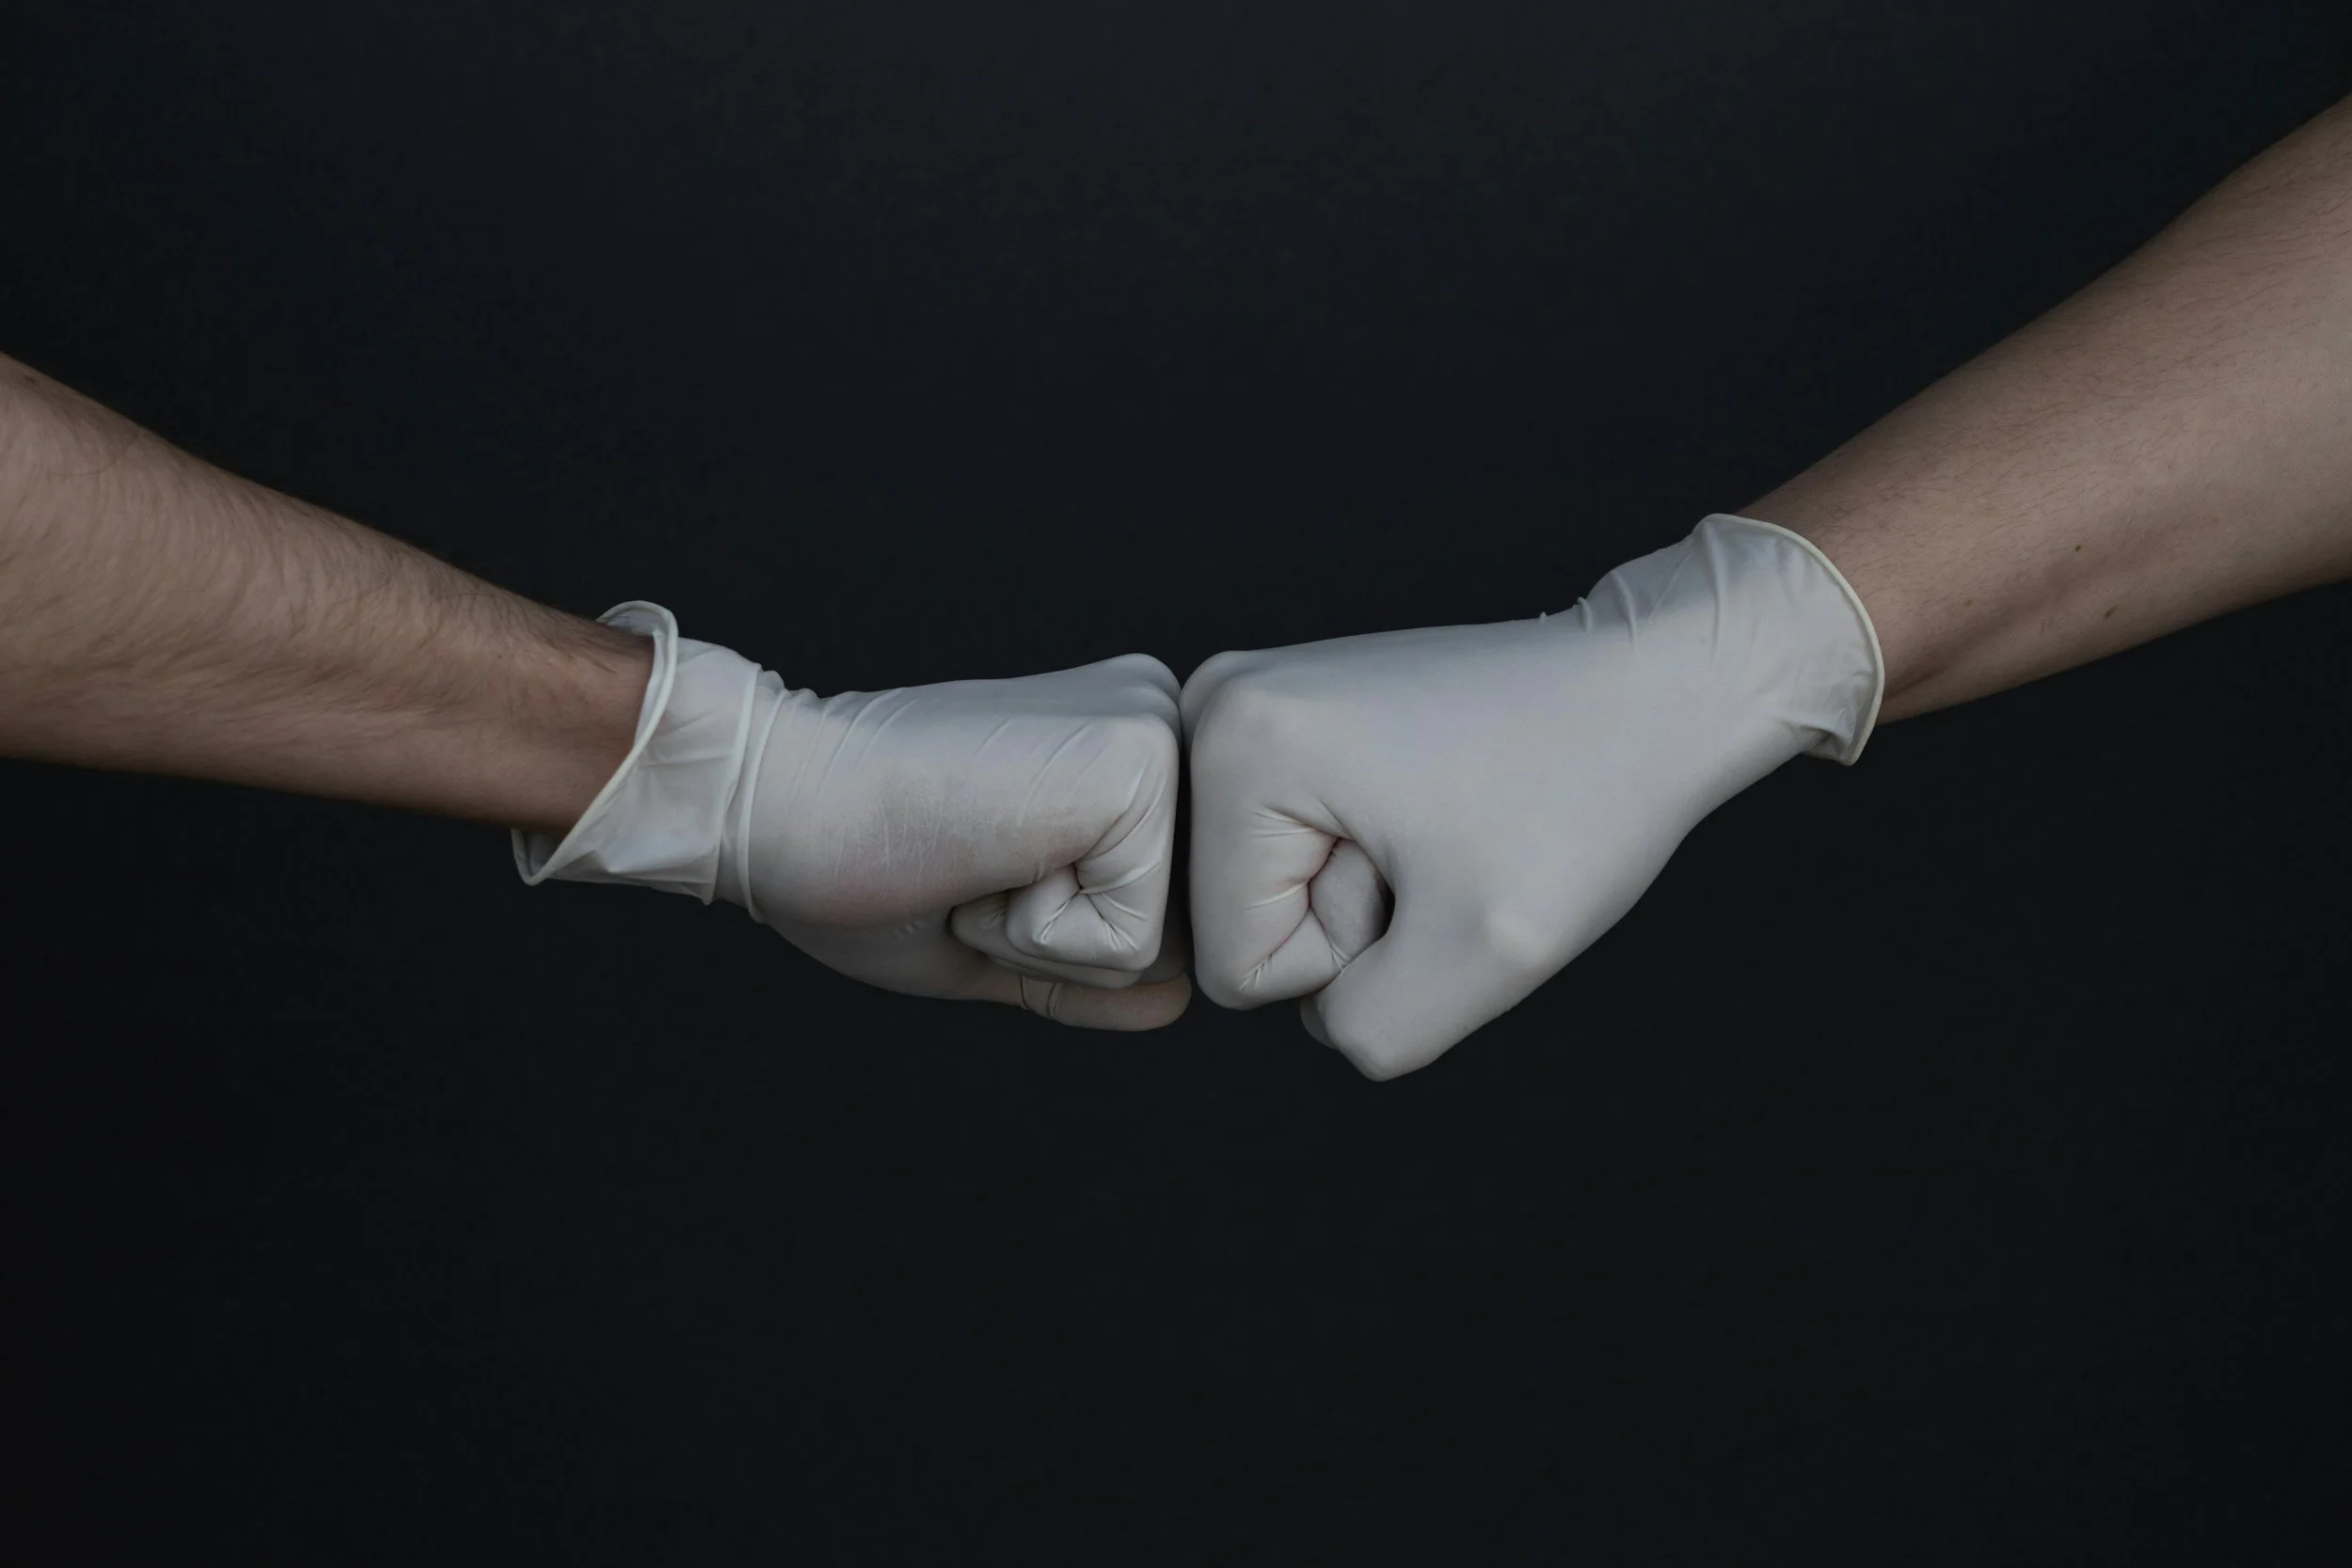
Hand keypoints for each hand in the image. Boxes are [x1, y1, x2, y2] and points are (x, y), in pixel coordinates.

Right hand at [517, 606, 1188, 1030]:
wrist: (776, 798)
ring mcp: (1161, 736)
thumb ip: (1089, 965)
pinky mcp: (1139, 766)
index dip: (1047, 941)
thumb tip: (1182, 998)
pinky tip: (980, 852)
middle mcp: (1162, 724)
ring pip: (1160, 946)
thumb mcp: (997, 933)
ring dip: (1043, 938)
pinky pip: (1130, 941)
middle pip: (1174, 939)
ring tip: (974, 854)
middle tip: (969, 862)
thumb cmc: (864, 863)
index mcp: (1130, 752)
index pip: (1158, 925)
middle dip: (1057, 944)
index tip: (970, 865)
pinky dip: (1036, 932)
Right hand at [1179, 514, 1881, 1077]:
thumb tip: (1321, 1013)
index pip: (1236, 962)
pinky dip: (1370, 854)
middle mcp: (1215, 705)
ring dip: (1365, 891)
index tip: (1428, 871)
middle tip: (1443, 849)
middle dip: (1354, 920)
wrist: (1652, 691)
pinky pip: (1297, 850)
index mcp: (1235, 747)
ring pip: (1272, 891)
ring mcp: (1250, 702)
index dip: (1350, 955)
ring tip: (1443, 825)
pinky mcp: (1291, 713)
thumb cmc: (1583, 794)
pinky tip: (1433, 806)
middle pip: (1241, 923)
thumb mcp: (1481, 957)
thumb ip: (1366, 1030)